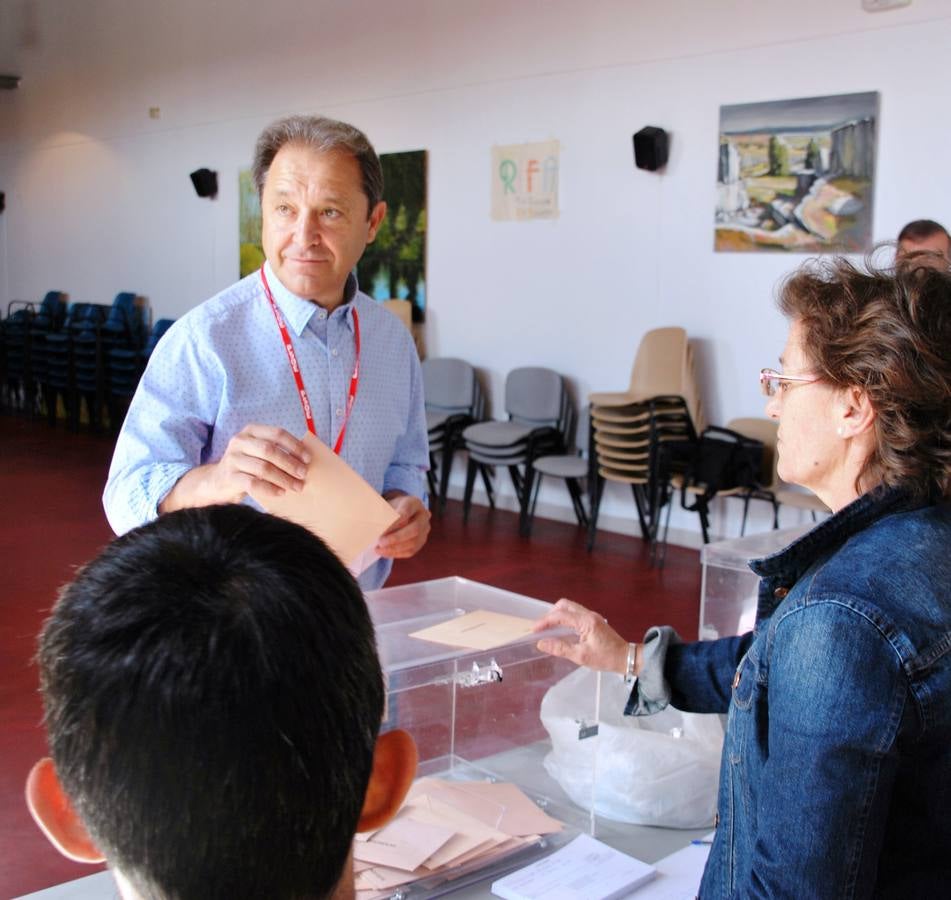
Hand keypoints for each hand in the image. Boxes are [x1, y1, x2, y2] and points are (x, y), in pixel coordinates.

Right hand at [160, 425, 309, 511]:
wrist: (216, 481)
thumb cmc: (246, 466)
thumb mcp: (258, 452)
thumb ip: (276, 451)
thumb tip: (306, 460)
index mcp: (251, 431)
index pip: (277, 434)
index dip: (294, 445)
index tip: (308, 458)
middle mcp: (239, 441)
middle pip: (270, 450)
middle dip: (290, 463)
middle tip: (303, 474)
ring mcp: (232, 459)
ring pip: (263, 468)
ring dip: (283, 478)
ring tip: (296, 486)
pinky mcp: (229, 477)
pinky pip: (253, 483)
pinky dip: (270, 488)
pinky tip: (280, 493)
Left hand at [376, 492, 430, 558]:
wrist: (401, 512)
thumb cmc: (391, 508)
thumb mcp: (387, 505)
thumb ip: (382, 514)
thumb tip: (374, 528)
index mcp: (414, 503)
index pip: (407, 512)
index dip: (395, 522)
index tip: (381, 529)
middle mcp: (423, 516)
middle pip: (414, 529)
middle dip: (396, 537)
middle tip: (381, 542)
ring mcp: (424, 530)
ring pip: (413, 542)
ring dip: (395, 548)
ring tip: (379, 549)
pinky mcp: (421, 542)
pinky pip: (410, 551)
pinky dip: (396, 553)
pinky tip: (385, 552)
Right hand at [532, 598, 630, 674]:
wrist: (626, 658)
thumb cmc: (606, 658)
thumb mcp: (581, 656)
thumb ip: (560, 648)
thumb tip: (542, 643)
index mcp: (586, 621)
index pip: (560, 615)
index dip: (545, 621)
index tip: (534, 630)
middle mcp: (589, 614)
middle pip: (564, 605)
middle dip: (550, 614)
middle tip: (542, 627)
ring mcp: (592, 616)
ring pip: (570, 608)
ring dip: (558, 615)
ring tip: (549, 628)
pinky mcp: (594, 620)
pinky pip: (575, 613)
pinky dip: (565, 618)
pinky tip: (561, 629)